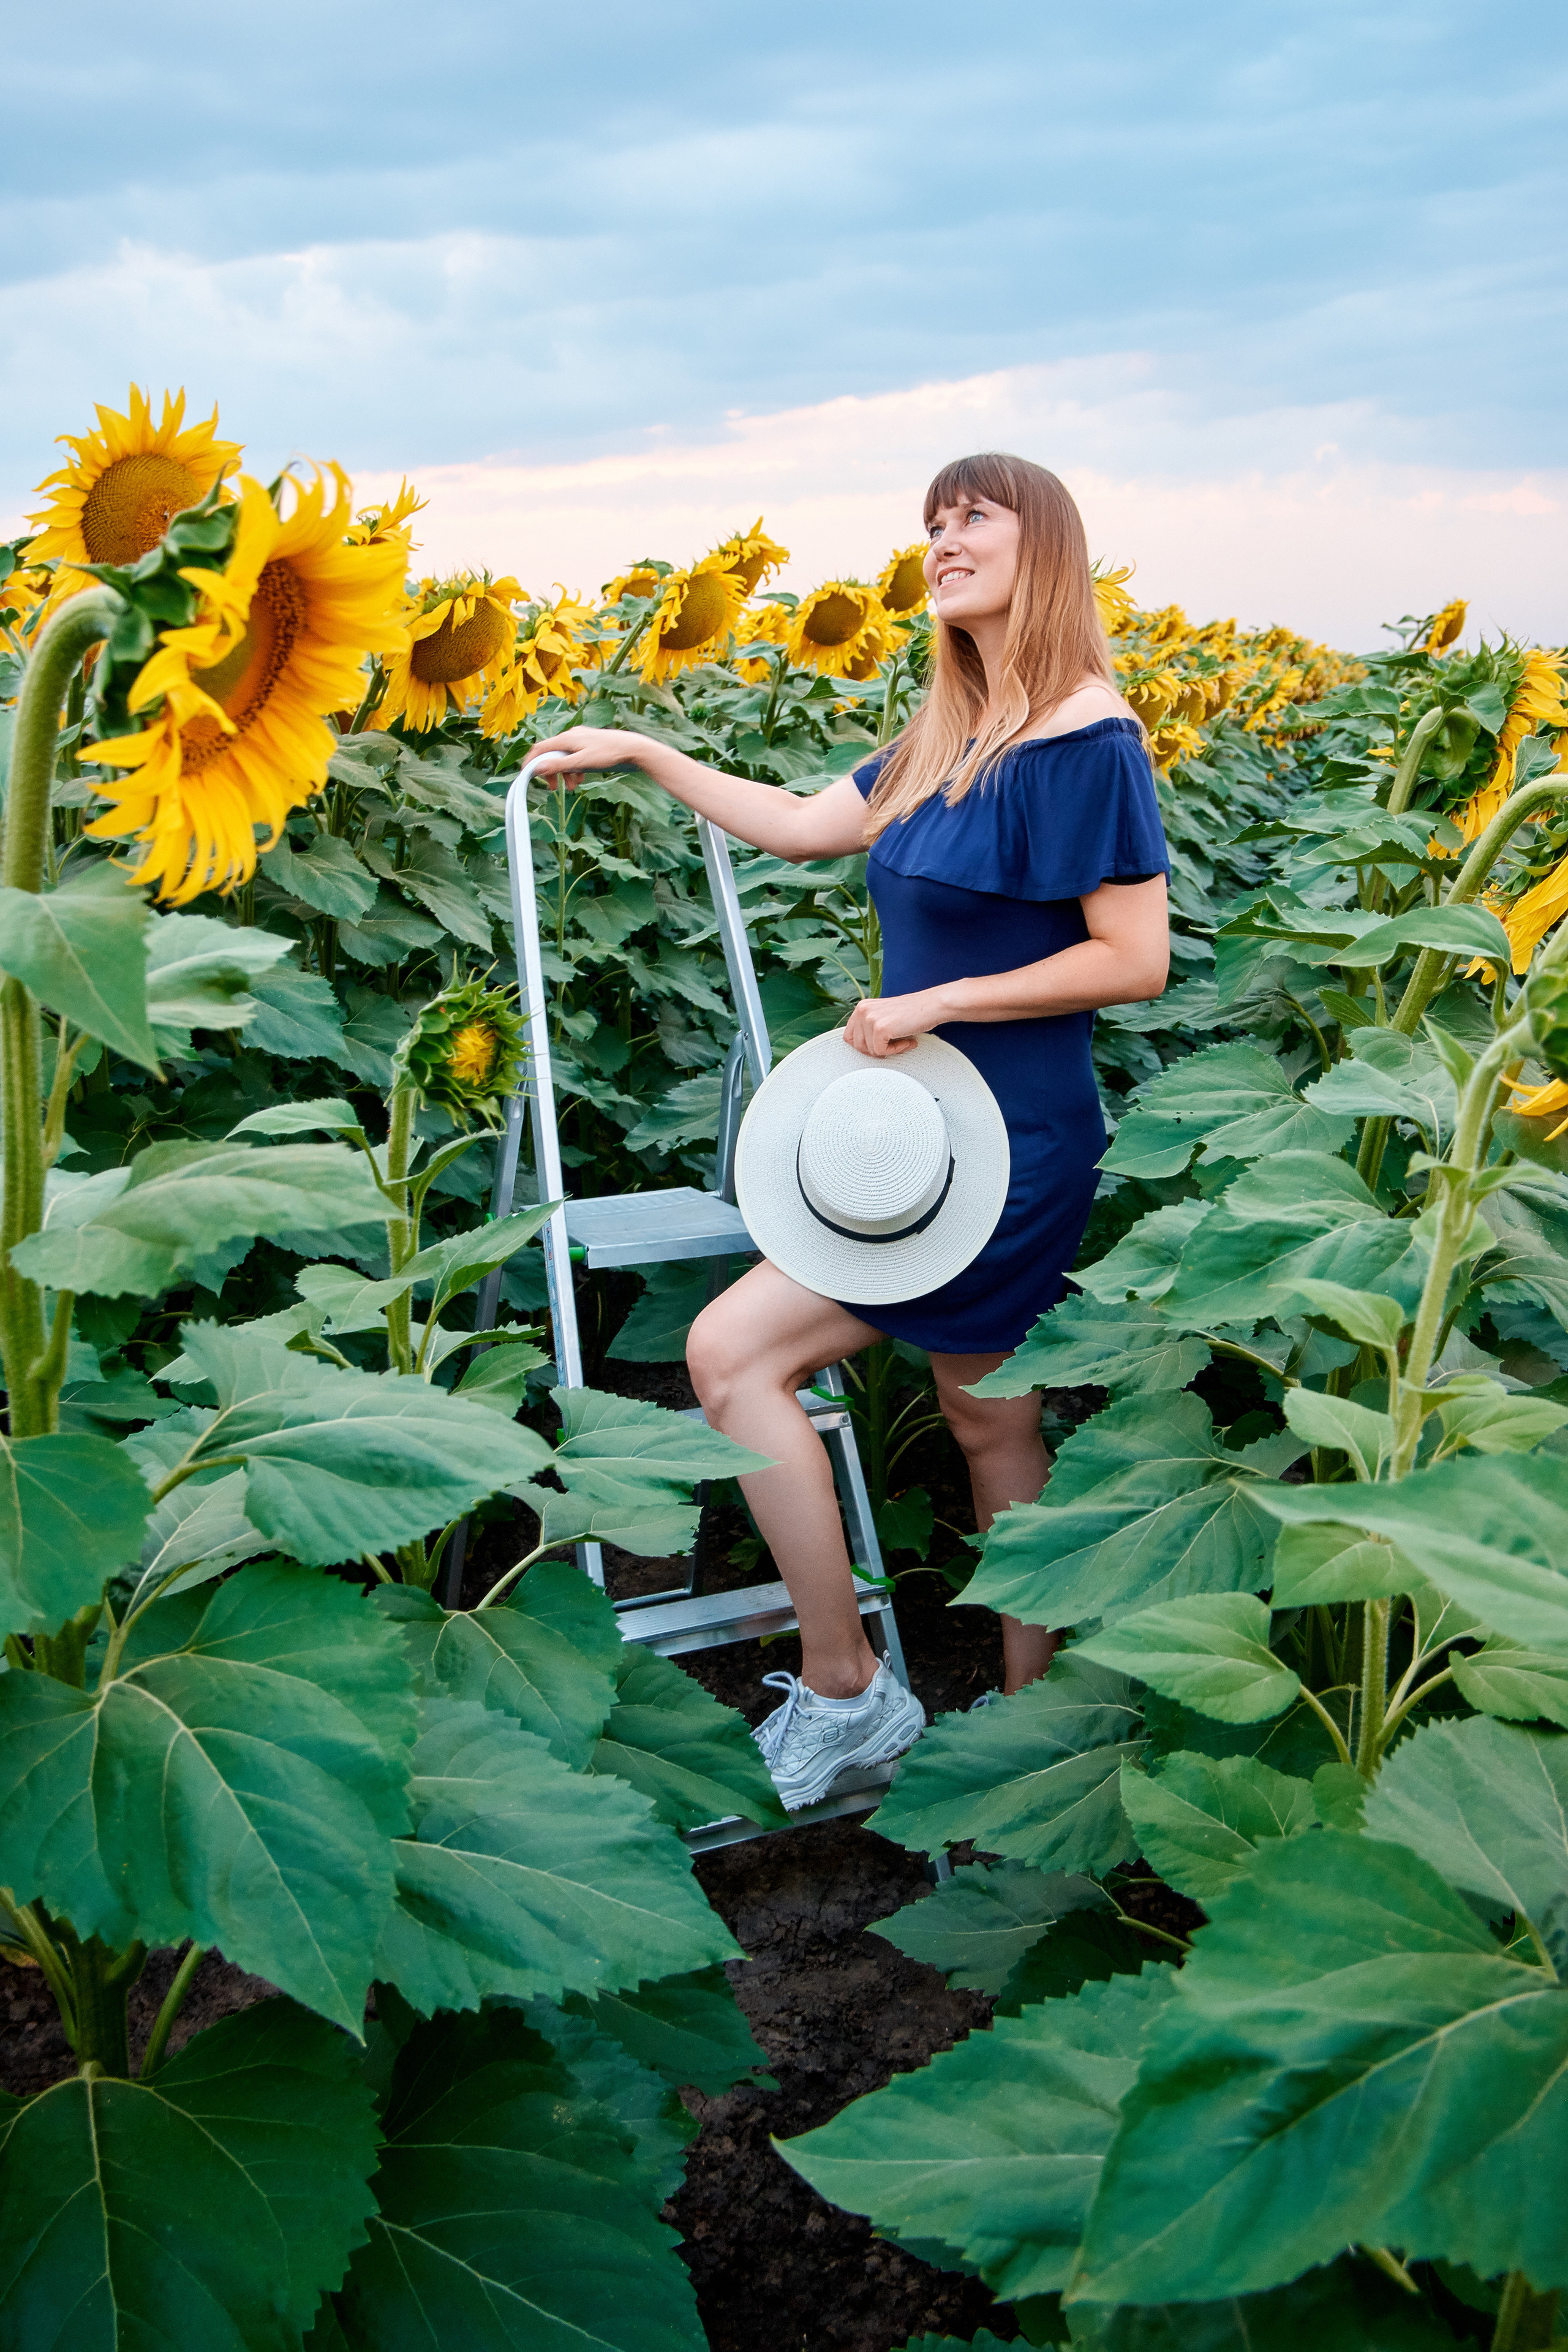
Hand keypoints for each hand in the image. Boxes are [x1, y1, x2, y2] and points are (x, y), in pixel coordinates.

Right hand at [524, 726, 651, 782]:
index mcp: (566, 738)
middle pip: (551, 754)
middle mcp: (571, 736)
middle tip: (554, 788)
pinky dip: (574, 769)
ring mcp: (581, 739)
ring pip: (564, 757)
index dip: (531, 762)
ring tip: (573, 786)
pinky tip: (581, 778)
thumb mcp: (582, 763)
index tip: (527, 776)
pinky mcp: (589, 745)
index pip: (540, 748)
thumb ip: (559, 766)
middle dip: (551, 771)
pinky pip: (575, 757)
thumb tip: (537, 769)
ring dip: (564, 773)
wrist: (633, 749)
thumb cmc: (609, 754)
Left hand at [842, 989, 947, 1058]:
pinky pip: (881, 1052)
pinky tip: (907, 1041)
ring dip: (887, 1050)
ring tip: (902, 1040)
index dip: (864, 1046)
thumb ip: (871, 1027)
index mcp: (861, 1007)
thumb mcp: (884, 1016)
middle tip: (892, 1045)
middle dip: (876, 1050)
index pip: (849, 1036)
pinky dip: (895, 1051)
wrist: (931, 1006)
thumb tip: (863, 1047)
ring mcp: (870, 1019)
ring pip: (869, 1050)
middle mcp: (862, 1011)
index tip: (878, 1046)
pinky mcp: (880, 1029)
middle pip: (858, 1046)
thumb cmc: (912, 1012)